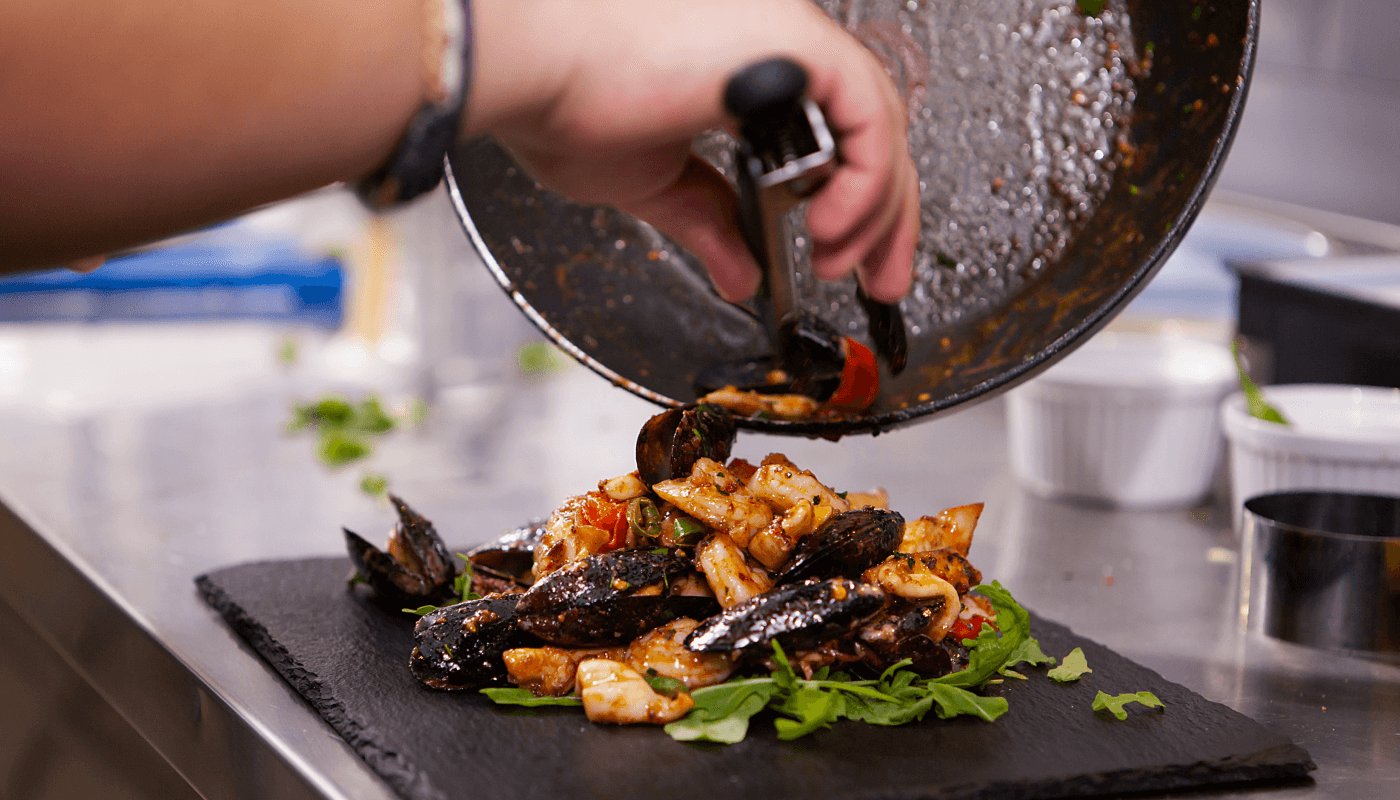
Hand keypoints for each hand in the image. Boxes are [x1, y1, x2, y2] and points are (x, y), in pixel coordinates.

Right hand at [467, 0, 918, 303]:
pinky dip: (863, 184)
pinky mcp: (793, 42)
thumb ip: (711, 224)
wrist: (532, 71)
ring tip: (841, 266)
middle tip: (879, 283)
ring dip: (875, 210)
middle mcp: (775, 44)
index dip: (856, 198)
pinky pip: (867, 119)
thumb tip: (741, 277)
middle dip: (884, 217)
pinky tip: (828, 231)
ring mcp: (787, 37)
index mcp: (746, 66)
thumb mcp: (657, 182)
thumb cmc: (565, 99)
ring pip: (879, 125)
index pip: (835, 133)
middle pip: (870, 131)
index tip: (848, 255)